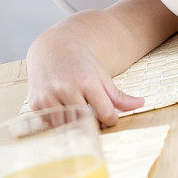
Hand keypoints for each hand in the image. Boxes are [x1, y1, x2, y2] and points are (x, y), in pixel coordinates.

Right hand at [27, 34, 143, 126]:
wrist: (52, 49)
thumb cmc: (81, 64)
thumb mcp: (102, 76)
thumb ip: (119, 95)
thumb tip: (142, 103)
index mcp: (87, 81)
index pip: (105, 113)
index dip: (110, 120)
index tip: (110, 118)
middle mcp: (66, 88)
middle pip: (85, 122)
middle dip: (93, 125)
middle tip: (95, 119)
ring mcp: (49, 96)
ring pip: (67, 127)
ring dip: (75, 127)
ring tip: (80, 117)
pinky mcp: (36, 104)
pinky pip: (51, 125)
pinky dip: (59, 125)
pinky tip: (64, 115)